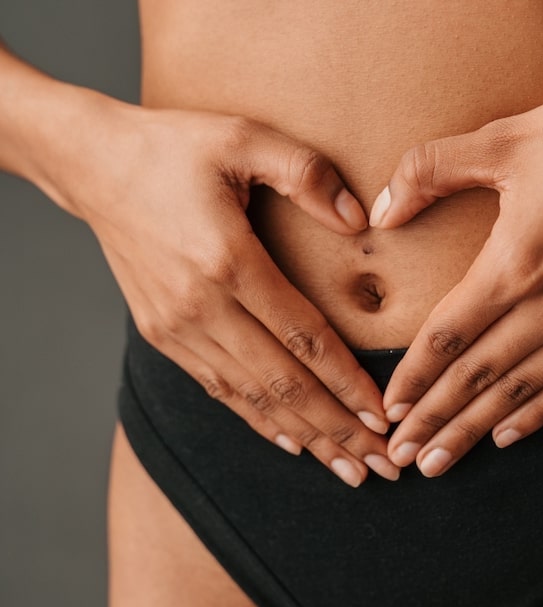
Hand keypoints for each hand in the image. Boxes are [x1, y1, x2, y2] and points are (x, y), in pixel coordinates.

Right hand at [71, 99, 399, 486]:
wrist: (93, 166)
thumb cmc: (174, 147)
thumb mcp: (243, 136)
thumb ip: (307, 174)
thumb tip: (359, 220)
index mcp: (227, 260)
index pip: (303, 338)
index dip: (348, 383)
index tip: (386, 417)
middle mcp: (201, 306)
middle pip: (283, 384)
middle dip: (338, 430)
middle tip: (385, 465)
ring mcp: (178, 327)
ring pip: (252, 398)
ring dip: (305, 438)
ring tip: (350, 470)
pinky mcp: (163, 335)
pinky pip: (220, 390)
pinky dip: (259, 420)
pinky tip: (293, 443)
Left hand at [367, 63, 542, 475]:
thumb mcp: (502, 138)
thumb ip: (430, 171)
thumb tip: (381, 209)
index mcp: (515, 262)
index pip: (449, 338)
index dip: (414, 378)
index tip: (387, 410)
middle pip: (479, 377)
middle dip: (434, 421)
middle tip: (398, 458)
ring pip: (523, 390)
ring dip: (476, 429)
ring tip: (439, 464)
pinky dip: (539, 412)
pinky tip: (510, 434)